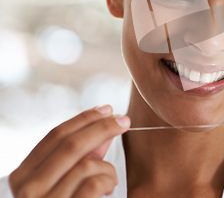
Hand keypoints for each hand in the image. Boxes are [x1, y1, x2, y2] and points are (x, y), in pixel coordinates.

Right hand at [8, 105, 129, 197]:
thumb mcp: (62, 182)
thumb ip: (80, 158)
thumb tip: (104, 129)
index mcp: (22, 176)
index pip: (55, 136)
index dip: (83, 119)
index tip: (106, 109)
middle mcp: (27, 190)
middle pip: (71, 145)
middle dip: (102, 128)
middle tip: (124, 121)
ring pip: (86, 164)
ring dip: (107, 167)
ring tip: (110, 178)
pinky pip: (94, 184)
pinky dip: (107, 180)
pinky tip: (108, 188)